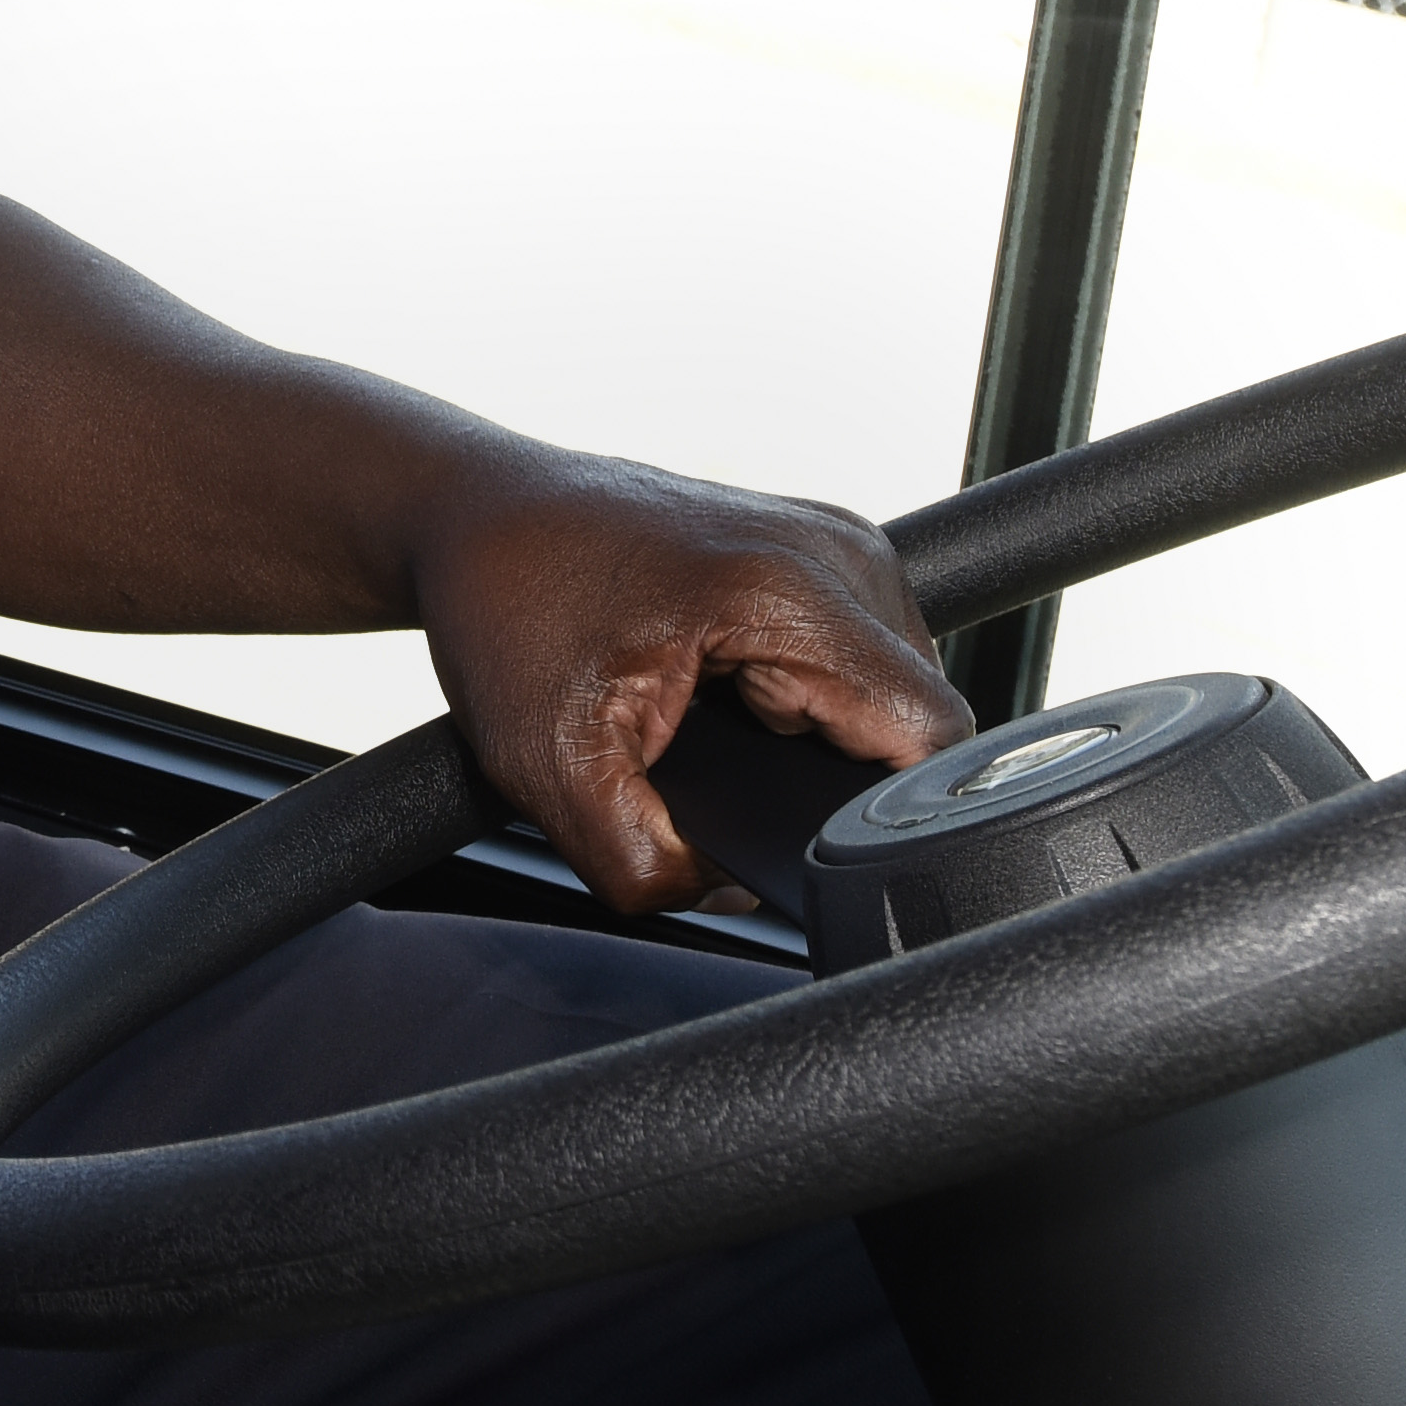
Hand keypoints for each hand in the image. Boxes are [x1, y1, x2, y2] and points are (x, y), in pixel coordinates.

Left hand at [413, 455, 964, 916]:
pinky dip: (810, 698)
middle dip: (837, 779)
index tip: (811, 836)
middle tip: (730, 778)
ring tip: (722, 732)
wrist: (476, 513)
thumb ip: (649, 865)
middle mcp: (836, 551)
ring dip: (825, 738)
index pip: (928, 736)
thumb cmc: (504, 606)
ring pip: (893, 693)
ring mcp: (837, 542)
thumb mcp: (550, 766)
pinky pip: (862, 659)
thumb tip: (734, 892)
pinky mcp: (822, 552)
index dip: (887, 814)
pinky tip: (732, 703)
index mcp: (790, 591)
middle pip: (916, 720)